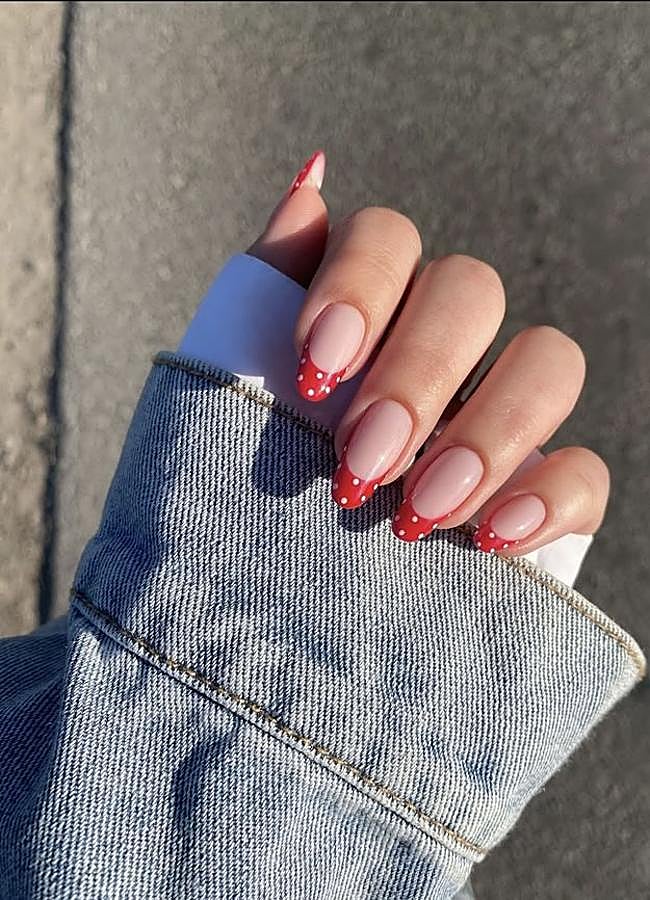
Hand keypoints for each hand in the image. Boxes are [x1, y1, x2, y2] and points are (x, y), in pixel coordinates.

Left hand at [249, 152, 608, 555]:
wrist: (256, 605)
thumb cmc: (237, 492)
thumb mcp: (231, 389)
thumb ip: (265, 287)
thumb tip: (311, 181)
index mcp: (367, 310)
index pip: (388, 237)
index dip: (358, 286)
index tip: (315, 367)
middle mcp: (440, 345)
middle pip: (472, 291)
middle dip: (418, 375)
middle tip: (359, 462)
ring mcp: (498, 414)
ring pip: (549, 360)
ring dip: (487, 431)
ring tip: (420, 510)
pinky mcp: (540, 492)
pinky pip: (587, 470)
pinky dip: (547, 497)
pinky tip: (493, 536)